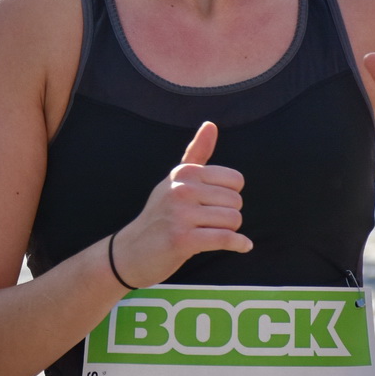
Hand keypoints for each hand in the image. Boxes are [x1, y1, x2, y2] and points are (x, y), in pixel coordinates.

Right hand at [109, 121, 250, 286]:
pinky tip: (243, 246)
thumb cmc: (160, 214)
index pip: (235, 180)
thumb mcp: (175, 180)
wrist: (132, 251)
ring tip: (211, 234)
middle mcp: (181, 189)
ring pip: (233, 220)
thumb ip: (196, 153)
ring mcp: (180, 214)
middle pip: (235, 201)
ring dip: (230, 232)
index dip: (229, 195)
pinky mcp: (182, 239)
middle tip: (209, 224)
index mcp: (184, 173)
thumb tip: (211, 124)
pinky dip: (239, 244)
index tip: (213, 205)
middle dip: (229, 215)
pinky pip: (225, 238)